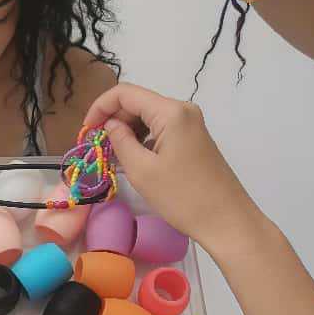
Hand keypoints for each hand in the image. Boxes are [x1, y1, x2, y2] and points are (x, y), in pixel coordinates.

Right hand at [85, 84, 261, 251]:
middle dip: (113, 120)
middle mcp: (182, 110)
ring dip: (126, 131)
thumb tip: (110, 125)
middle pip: (137, 102)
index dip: (100, 107)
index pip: (125, 93)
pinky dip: (142, 139)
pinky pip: (160, 129)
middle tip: (97, 147)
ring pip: (148, 116)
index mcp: (170, 111)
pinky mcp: (193, 139)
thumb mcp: (142, 170)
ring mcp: (190, 124)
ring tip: (112, 156)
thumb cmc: (182, 197)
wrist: (227, 221)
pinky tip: (132, 159)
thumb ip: (120, 141)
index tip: (86, 131)